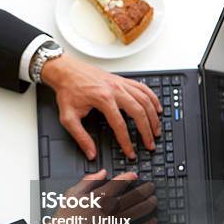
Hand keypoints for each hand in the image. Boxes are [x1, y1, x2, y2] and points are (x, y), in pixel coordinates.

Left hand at [41, 54, 161, 159]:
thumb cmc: (67, 91)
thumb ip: (80, 137)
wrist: (66, 70)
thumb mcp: (68, 117)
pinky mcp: (122, 79)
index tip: (130, 152)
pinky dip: (153, 98)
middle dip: (146, 131)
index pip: (120, 125)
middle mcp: (115, 90)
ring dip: (153, 116)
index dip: (127, 142)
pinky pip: (143, 88)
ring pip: (145, 99)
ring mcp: (120, 83)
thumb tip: (91, 153)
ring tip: (156, 130)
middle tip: (150, 144)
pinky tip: (157, 108)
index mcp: (103, 99)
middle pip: (138, 112)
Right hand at [45, 169, 157, 223]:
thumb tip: (102, 173)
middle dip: (144, 190)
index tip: (134, 175)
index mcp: (96, 197)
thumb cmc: (65, 218)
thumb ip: (87, 181)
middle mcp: (107, 210)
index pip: (117, 183)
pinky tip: (152, 221)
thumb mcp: (72, 194)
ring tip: (153, 201)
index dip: (128, 177)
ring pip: (137, 212)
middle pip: (132, 197)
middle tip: (150, 187)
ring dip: (148, 205)